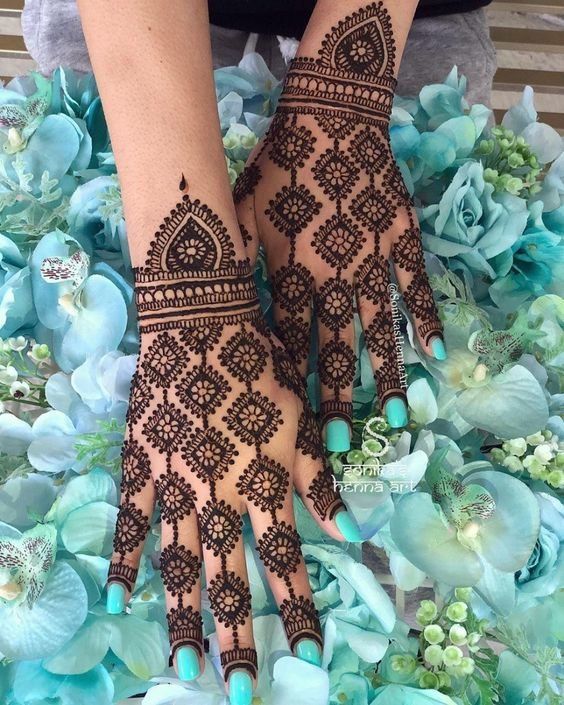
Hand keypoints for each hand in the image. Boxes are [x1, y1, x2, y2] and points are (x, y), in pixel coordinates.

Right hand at [105, 189, 356, 703]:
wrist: (203, 324)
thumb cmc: (260, 369)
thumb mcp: (301, 421)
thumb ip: (319, 480)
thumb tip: (352, 531)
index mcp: (264, 483)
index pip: (286, 562)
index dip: (299, 610)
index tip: (310, 656)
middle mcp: (219, 495)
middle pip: (229, 577)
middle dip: (238, 637)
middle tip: (243, 692)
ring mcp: (175, 483)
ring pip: (180, 562)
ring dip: (183, 617)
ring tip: (183, 665)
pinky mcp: (143, 465)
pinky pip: (132, 519)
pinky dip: (128, 557)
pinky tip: (123, 594)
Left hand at [235, 1, 444, 450]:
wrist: (329, 118)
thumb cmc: (279, 165)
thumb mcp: (242, 210)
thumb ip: (236, 257)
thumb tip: (218, 295)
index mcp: (290, 276)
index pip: (291, 345)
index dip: (293, 386)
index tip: (295, 425)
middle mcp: (332, 281)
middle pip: (335, 351)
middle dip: (336, 399)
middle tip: (340, 442)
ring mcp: (370, 265)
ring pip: (379, 333)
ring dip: (386, 378)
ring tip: (394, 419)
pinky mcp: (399, 243)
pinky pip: (415, 289)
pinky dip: (425, 321)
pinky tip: (433, 355)